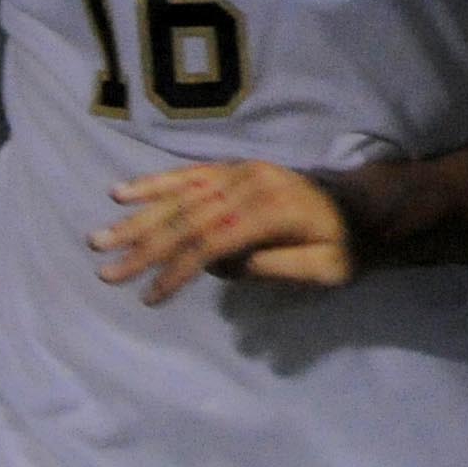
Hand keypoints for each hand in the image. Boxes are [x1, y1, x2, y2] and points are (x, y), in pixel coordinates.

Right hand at [93, 162, 361, 304]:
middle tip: (106, 272)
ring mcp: (240, 172)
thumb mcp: (325, 269)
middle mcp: (251, 184)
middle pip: (187, 218)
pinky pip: (188, 175)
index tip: (148, 297)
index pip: (213, 241)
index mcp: (274, 210)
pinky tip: (122, 193)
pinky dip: (154, 184)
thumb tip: (221, 265)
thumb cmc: (347, 246)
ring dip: (136, 219)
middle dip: (143, 247)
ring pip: (180, 196)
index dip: (178, 269)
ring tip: (100, 239)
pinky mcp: (234, 170)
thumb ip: (274, 267)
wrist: (367, 204)